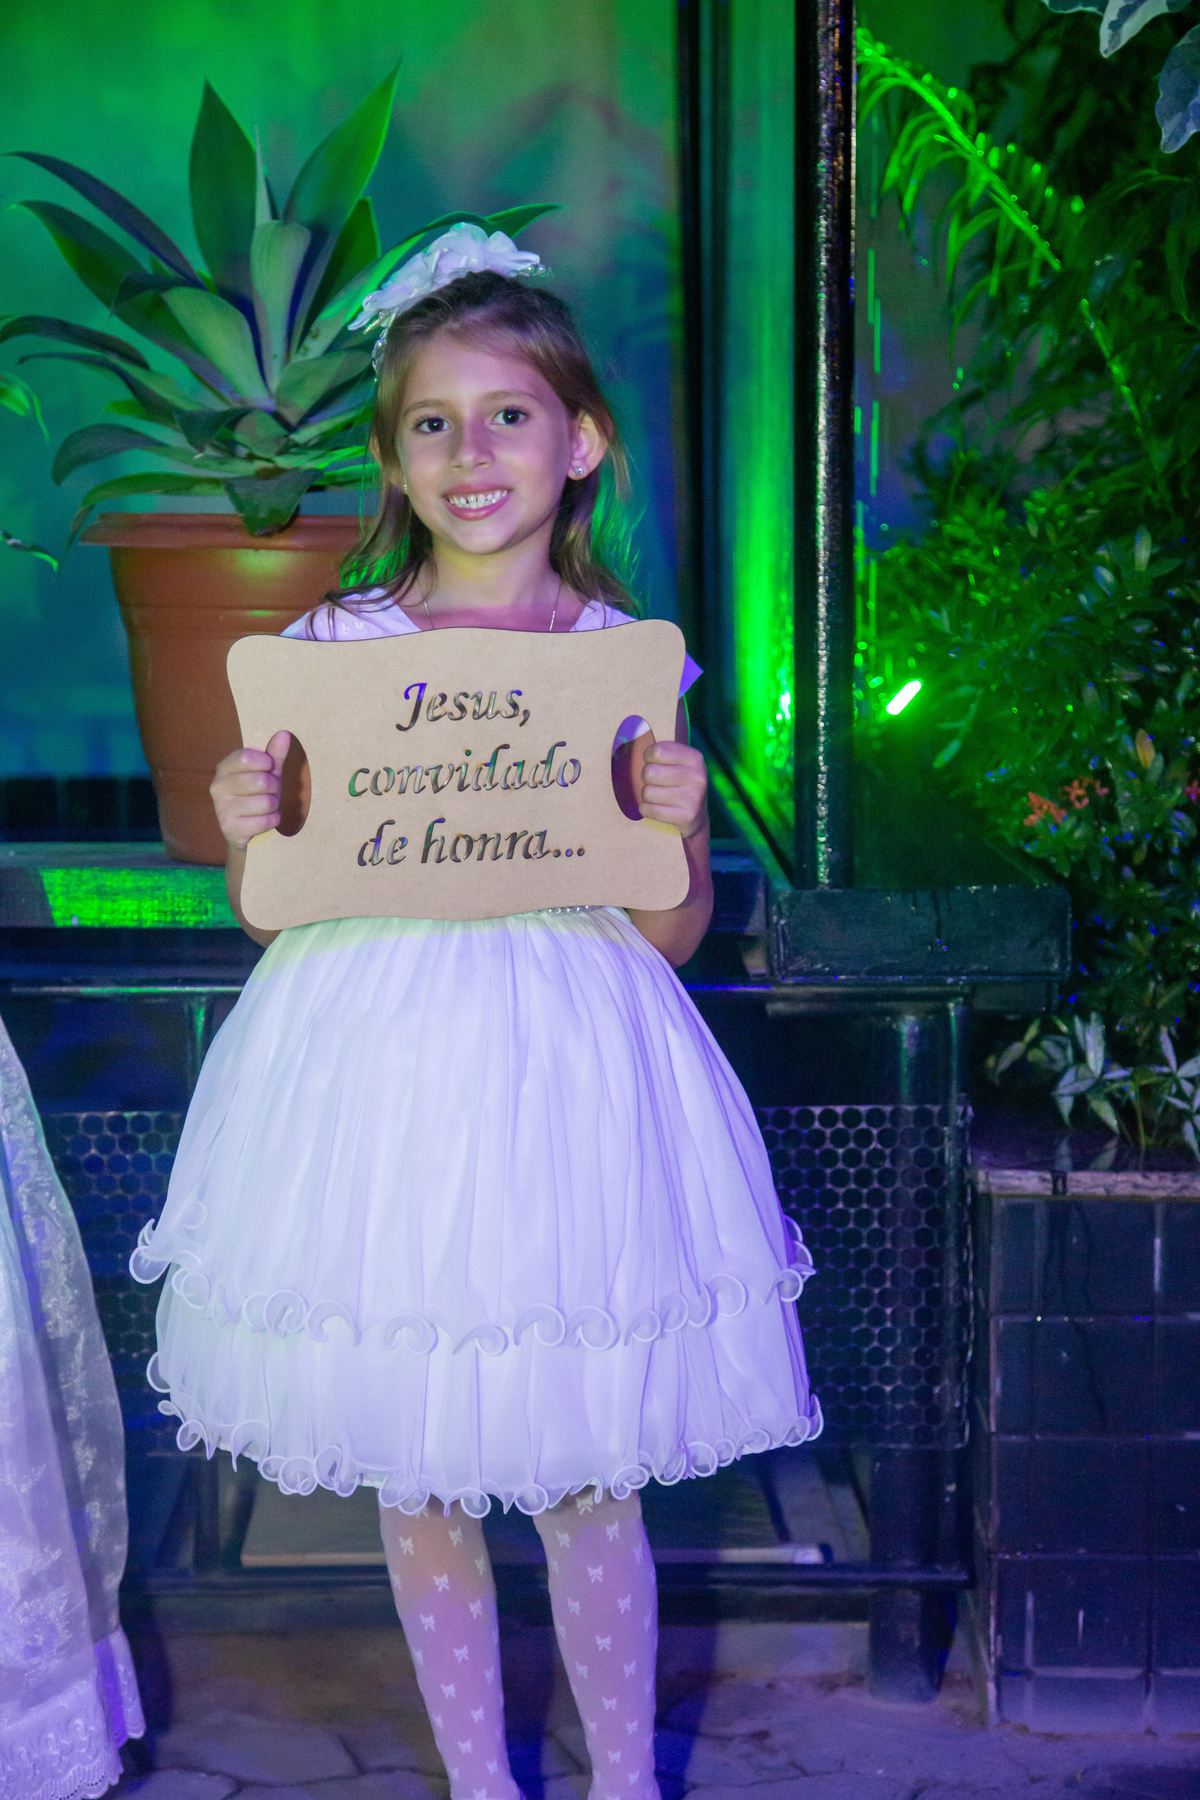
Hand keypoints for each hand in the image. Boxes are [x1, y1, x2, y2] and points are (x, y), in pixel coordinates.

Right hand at [210, 730, 290, 850]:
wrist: (245, 829)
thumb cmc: (257, 794)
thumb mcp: (267, 772)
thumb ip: (274, 754)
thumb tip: (284, 734)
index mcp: (224, 767)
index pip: (246, 757)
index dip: (266, 763)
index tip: (269, 768)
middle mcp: (218, 786)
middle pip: (261, 781)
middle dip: (274, 788)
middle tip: (269, 792)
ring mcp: (221, 809)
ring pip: (266, 803)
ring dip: (274, 806)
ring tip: (266, 807)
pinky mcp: (230, 828)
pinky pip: (265, 821)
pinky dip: (273, 821)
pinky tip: (265, 820)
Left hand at [639, 739, 707, 837]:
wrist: (696, 816)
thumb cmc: (678, 783)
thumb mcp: (677, 762)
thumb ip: (661, 750)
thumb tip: (634, 734)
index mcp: (695, 757)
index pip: (656, 751)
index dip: (648, 757)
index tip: (654, 763)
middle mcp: (698, 776)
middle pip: (649, 773)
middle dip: (646, 779)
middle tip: (657, 783)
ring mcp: (695, 797)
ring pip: (647, 792)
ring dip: (647, 796)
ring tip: (660, 797)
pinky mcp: (687, 816)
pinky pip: (649, 810)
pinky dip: (646, 810)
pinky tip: (658, 808)